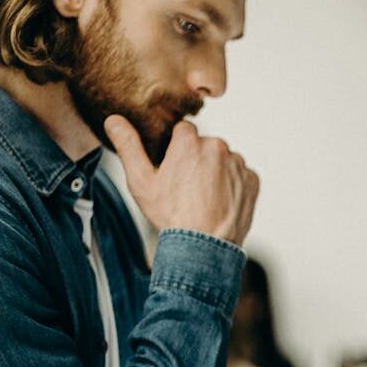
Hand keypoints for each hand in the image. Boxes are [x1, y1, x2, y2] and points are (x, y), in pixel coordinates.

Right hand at [103, 115, 258, 245]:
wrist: (204, 247)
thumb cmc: (170, 216)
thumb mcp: (141, 182)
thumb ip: (128, 146)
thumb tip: (113, 120)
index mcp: (190, 141)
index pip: (183, 131)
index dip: (176, 149)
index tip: (172, 168)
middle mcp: (218, 146)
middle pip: (204, 145)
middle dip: (197, 160)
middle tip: (186, 188)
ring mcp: (238, 163)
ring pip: (223, 160)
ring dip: (215, 172)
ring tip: (203, 198)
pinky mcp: (252, 179)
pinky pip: (240, 176)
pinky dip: (232, 186)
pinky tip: (219, 202)